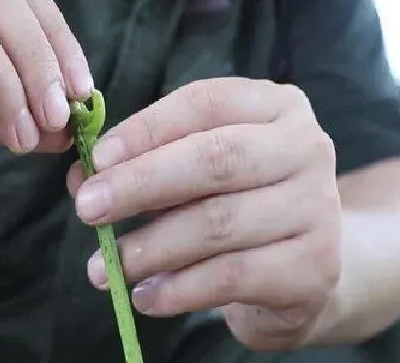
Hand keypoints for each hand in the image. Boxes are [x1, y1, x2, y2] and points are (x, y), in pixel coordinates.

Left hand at [67, 78, 341, 350]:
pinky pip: (232, 277)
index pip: (204, 102)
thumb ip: (142, 165)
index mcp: (275, 107)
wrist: (301, 263)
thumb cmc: (236, 201)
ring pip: (217, 223)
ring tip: (103, 268)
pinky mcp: (316, 268)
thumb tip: (82, 176)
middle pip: (214, 159)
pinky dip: (177, 289)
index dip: (145, 129)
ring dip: (149, 247)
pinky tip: (144, 296)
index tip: (96, 158)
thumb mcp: (192, 171)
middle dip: (139, 184)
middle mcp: (306, 148)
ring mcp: (318, 208)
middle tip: (86, 209)